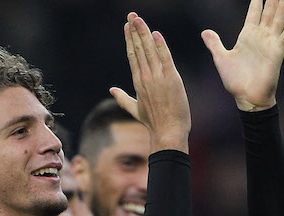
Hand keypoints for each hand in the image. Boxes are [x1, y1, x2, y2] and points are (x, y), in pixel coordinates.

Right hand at [110, 12, 190, 152]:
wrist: (167, 132)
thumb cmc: (154, 122)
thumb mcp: (135, 109)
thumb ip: (123, 98)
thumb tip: (112, 90)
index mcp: (138, 82)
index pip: (132, 55)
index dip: (130, 39)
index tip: (127, 26)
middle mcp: (145, 77)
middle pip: (138, 49)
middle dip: (135, 30)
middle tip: (132, 15)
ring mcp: (157, 78)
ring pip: (149, 50)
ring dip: (144, 33)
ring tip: (138, 19)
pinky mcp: (171, 80)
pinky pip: (165, 59)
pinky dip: (161, 46)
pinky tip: (156, 34)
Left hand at [201, 0, 283, 110]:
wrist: (247, 98)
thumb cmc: (235, 81)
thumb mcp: (221, 59)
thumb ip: (215, 44)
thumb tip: (204, 32)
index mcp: (247, 35)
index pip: (254, 11)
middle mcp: (260, 36)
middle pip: (269, 10)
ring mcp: (270, 42)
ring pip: (279, 17)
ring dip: (283, 4)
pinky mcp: (277, 52)